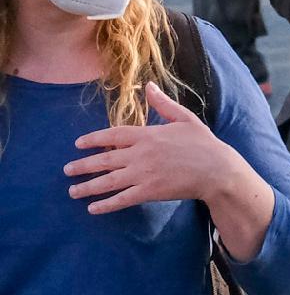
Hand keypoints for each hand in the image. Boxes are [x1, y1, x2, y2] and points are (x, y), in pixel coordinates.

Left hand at [66, 86, 251, 214]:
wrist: (218, 169)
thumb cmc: (203, 143)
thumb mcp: (185, 118)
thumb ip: (163, 104)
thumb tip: (149, 86)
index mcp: (148, 134)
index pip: (113, 135)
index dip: (93, 139)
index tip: (78, 144)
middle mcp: (141, 154)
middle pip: (104, 159)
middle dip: (82, 165)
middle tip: (67, 170)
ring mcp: (144, 174)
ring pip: (108, 181)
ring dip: (87, 187)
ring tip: (72, 191)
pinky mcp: (149, 191)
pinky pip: (122, 199)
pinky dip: (105, 204)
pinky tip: (93, 208)